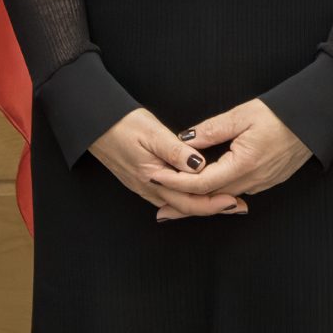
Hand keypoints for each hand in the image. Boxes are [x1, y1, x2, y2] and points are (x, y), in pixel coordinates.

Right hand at [89, 109, 243, 218]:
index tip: (234, 200)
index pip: (188, 200)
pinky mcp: (142, 181)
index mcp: (153, 178)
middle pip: (186, 207)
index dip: (213, 202)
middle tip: (238, 205)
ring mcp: (144, 187)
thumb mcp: (152, 133)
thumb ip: (176, 151)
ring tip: (225, 201)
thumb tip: (199, 166)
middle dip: (213, 207)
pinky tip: (198, 195)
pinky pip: (168, 197)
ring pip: (177, 204)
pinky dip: (187, 199)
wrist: (94, 124)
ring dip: (201, 204)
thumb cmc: (122, 124)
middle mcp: (148, 188)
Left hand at [150, 100, 311, 219]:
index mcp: (244, 163)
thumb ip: (211, 130)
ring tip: (176, 206)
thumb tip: (183, 141)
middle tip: (159, 210)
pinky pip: (237, 192)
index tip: (157, 178)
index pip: (201, 182)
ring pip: (224, 198)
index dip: (176, 182)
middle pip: (210, 199)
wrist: (316, 119)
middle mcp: (253, 180)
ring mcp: (262, 183)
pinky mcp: (268, 182)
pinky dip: (218, 195)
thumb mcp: (242, 115)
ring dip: (200, 202)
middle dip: (183, 203)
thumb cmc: (282, 113)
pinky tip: (207, 193)